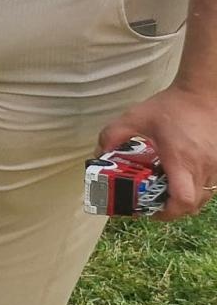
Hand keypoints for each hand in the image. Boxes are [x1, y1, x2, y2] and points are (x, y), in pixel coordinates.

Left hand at [99, 84, 216, 219]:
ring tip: (165, 191)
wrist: (204, 92)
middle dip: (172, 210)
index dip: (167, 212)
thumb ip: (112, 135)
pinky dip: (196, 189)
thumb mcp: (134, 117)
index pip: (183, 200)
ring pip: (205, 197)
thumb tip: (99, 155)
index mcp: (181, 160)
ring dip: (185, 200)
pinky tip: (180, 177)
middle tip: (153, 203)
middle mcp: (203, 167)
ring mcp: (216, 166)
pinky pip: (211, 186)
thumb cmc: (171, 106)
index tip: (149, 209)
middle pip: (193, 205)